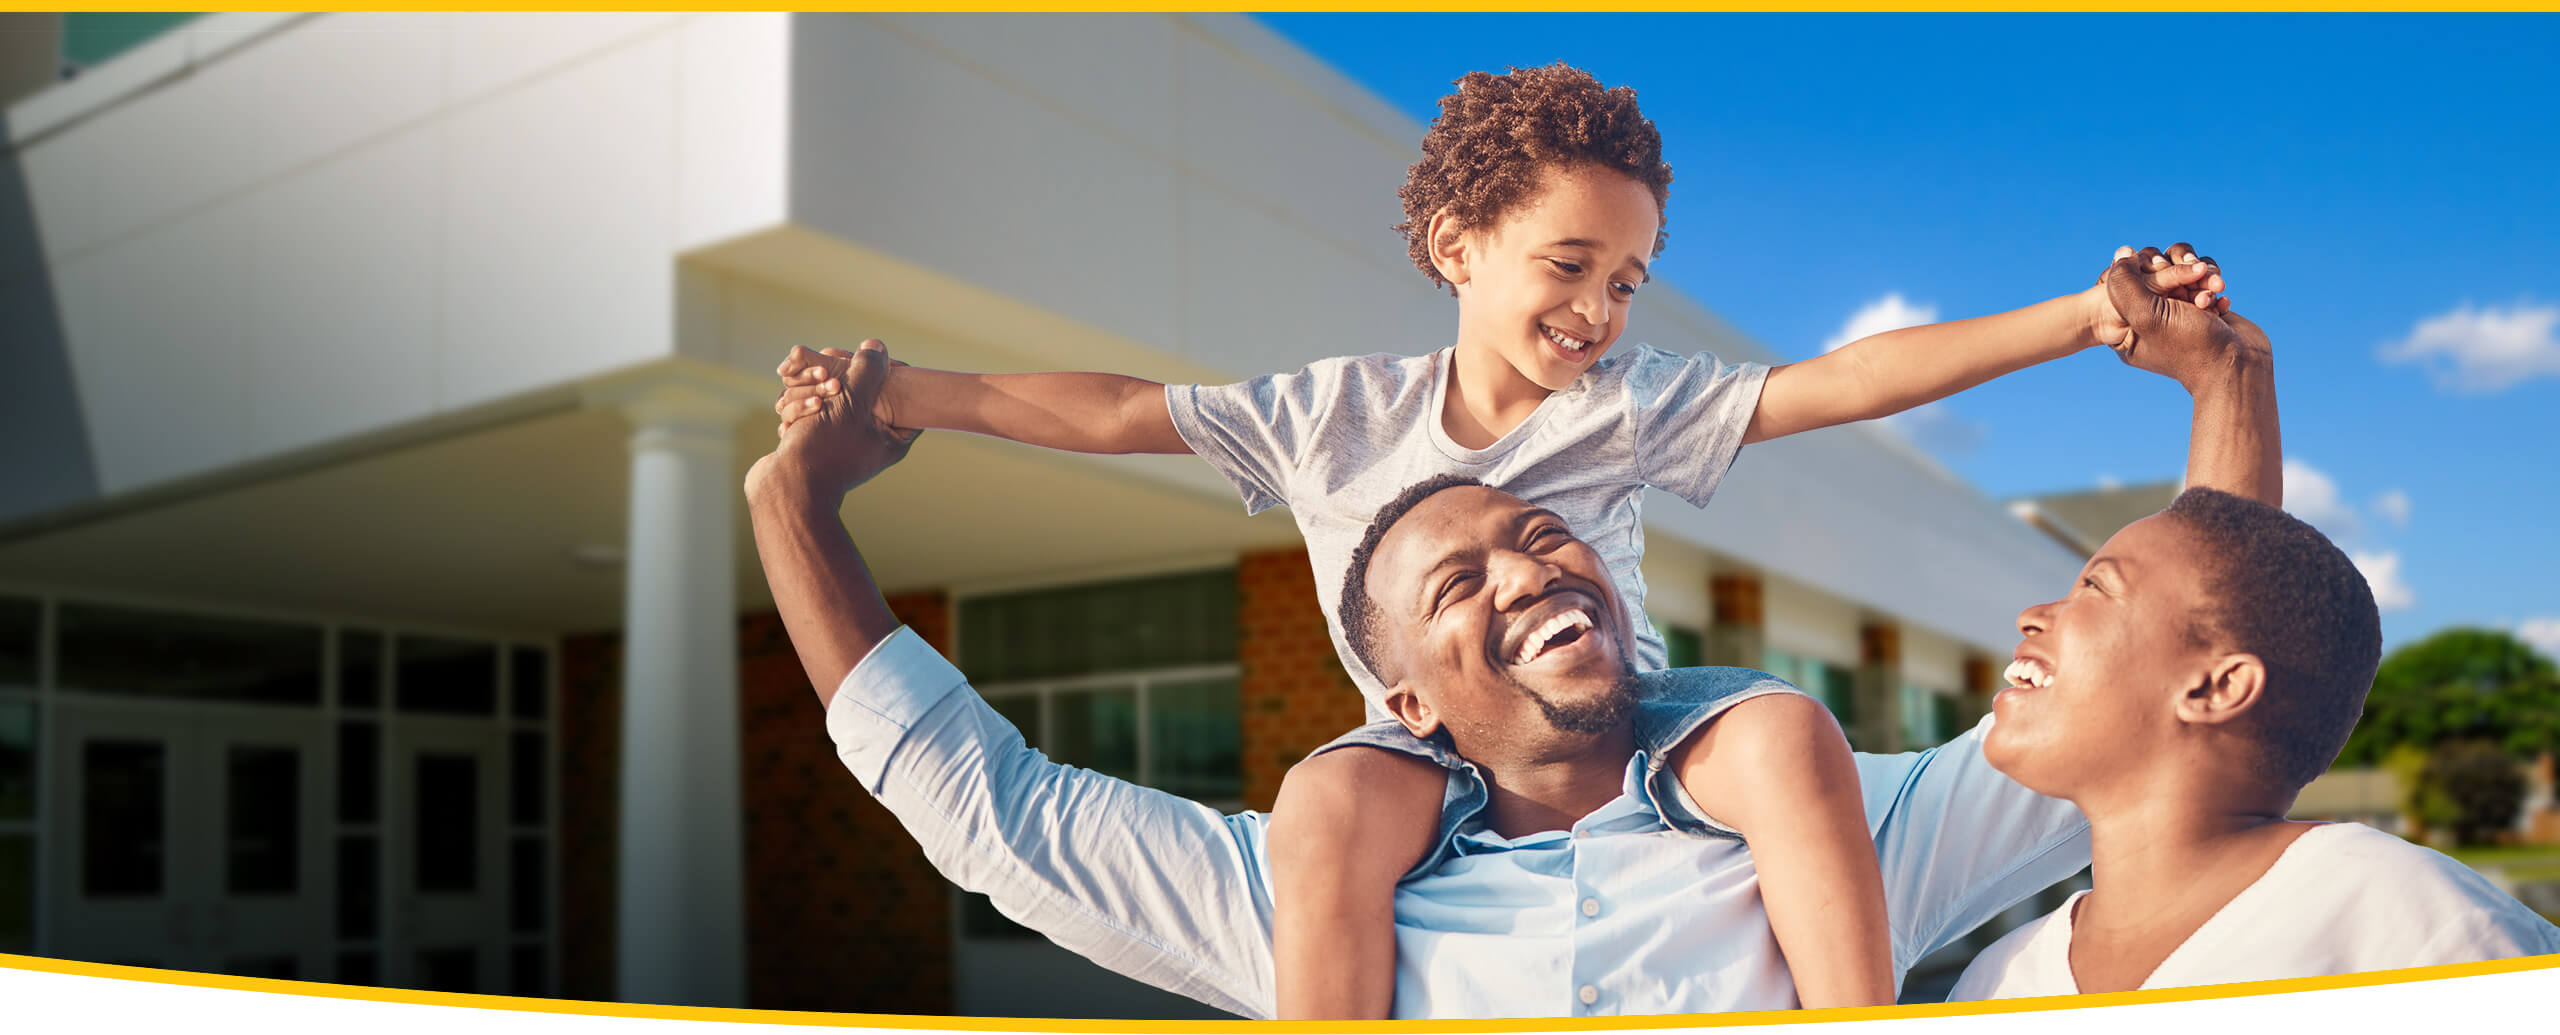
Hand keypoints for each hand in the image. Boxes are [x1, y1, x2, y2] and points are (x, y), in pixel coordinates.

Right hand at [746, 340, 920, 504]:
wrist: (784, 488)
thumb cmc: (824, 449)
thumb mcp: (852, 402)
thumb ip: (867, 371)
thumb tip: (876, 346)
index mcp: (893, 437)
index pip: (904, 396)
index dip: (888, 372)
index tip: (867, 360)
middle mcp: (871, 442)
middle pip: (862, 394)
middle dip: (839, 381)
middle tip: (828, 377)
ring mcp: (841, 444)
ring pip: (831, 401)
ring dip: (815, 395)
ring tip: (812, 404)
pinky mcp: (814, 445)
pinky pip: (811, 416)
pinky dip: (801, 413)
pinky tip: (793, 423)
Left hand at [2090, 242, 2228, 349]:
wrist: (2239, 366)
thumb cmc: (2192, 346)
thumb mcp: (2147, 314)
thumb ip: (2125, 283)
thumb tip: (2121, 253)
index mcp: (2126, 328)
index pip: (2122, 282)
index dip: (2143, 268)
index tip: (2160, 270)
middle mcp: (2149, 319)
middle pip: (2153, 271)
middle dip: (2178, 270)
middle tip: (2194, 274)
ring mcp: (2177, 311)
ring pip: (2181, 270)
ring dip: (2201, 276)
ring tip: (2214, 290)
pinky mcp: (2201, 306)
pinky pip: (2202, 278)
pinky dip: (2212, 285)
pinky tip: (2220, 306)